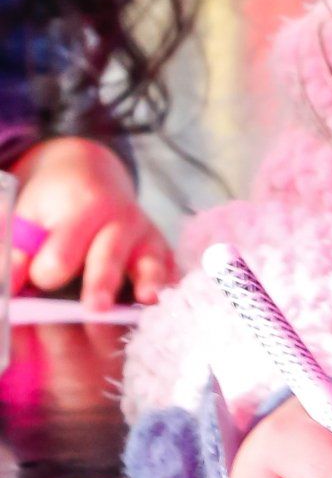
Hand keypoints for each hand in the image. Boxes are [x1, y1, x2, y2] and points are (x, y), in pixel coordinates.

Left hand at [11, 137, 175, 306]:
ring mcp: (145, 234)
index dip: (45, 273)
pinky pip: (169, 269)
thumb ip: (18, 251)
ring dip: (148, 281)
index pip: (61, 254)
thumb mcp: (28, 215)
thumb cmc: (55, 201)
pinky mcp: (162, 249)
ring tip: (146, 299)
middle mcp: (119, 218)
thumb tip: (8, 286)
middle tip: (94, 307)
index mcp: (81, 207)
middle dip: (100, 282)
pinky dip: (168, 285)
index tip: (36, 277)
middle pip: (107, 256)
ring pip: (147, 262)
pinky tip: (164, 303)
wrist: (92, 170)